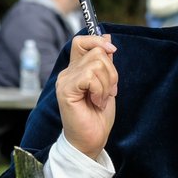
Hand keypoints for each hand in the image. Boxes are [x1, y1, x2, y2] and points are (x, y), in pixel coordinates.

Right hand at [55, 35, 118, 159]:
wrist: (91, 140)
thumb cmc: (98, 116)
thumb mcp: (107, 84)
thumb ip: (105, 63)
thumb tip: (107, 37)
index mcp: (76, 70)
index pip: (81, 41)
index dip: (97, 41)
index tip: (112, 51)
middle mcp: (67, 73)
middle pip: (96, 52)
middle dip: (111, 72)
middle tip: (109, 92)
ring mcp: (65, 81)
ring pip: (96, 64)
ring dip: (107, 84)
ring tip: (101, 99)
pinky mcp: (66, 90)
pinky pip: (90, 76)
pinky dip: (100, 90)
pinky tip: (96, 102)